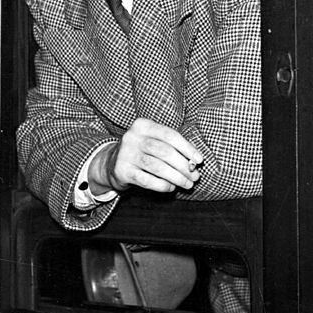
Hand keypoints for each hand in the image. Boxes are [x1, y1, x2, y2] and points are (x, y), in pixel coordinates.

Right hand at [88, 118, 203, 194]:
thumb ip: (173, 148)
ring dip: (176, 177)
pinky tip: (171, 187)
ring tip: (187, 184)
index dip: (187, 148)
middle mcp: (132, 137)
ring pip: (157, 167)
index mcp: (142, 125)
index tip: (200, 160)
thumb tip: (195, 163)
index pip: (170, 135)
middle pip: (164, 152)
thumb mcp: (154, 141)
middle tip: (195, 176)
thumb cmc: (143, 151)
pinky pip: (148, 180)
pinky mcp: (122, 171)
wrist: (112, 163)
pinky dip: (163, 185)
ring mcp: (126, 154)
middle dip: (183, 166)